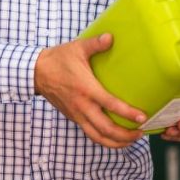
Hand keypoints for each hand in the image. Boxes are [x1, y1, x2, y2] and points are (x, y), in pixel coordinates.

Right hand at [34, 33, 146, 148]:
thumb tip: (111, 37)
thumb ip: (95, 44)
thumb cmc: (58, 59)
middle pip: (106, 129)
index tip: (143, 117)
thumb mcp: (77, 48)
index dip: (128, 113)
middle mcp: (82, 106)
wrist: (36, 73)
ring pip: (97, 137)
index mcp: (86, 89)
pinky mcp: (73, 117)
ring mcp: (76, 114)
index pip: (110, 105)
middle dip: (125, 135)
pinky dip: (103, 139)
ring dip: (115, 142)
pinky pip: (90, 133)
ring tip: (130, 140)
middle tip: (141, 133)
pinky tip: (113, 137)